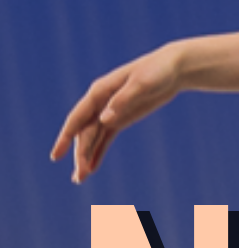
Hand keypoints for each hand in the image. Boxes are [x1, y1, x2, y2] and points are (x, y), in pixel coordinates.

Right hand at [51, 45, 182, 181]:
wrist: (172, 68)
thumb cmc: (157, 71)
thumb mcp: (142, 84)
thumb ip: (122, 100)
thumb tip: (104, 119)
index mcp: (100, 91)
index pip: (78, 117)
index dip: (66, 136)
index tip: (56, 155)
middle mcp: (100, 102)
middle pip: (85, 132)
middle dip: (80, 154)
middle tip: (80, 177)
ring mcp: (109, 111)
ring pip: (92, 137)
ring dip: (86, 157)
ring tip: (80, 179)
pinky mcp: (121, 118)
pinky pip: (105, 138)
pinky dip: (98, 152)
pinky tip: (92, 167)